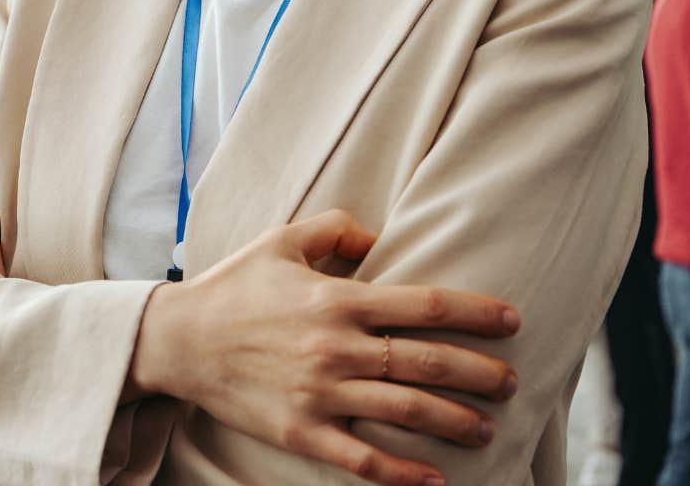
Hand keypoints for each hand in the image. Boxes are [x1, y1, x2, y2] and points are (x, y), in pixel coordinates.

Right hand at [129, 210, 520, 485]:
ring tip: (484, 427)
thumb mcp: (281, 240)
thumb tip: (382, 237)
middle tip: (511, 381)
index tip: (511, 320)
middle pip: (428, 363)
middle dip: (481, 373)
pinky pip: (362, 459)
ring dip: (456, 422)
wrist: (177, 341)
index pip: (424, 305)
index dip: (476, 313)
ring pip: (406, 413)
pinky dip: (403, 474)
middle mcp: (336, 347)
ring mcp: (320, 393)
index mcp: (337, 299)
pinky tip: (435, 479)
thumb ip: (336, 229)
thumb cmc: (233, 287)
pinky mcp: (302, 431)